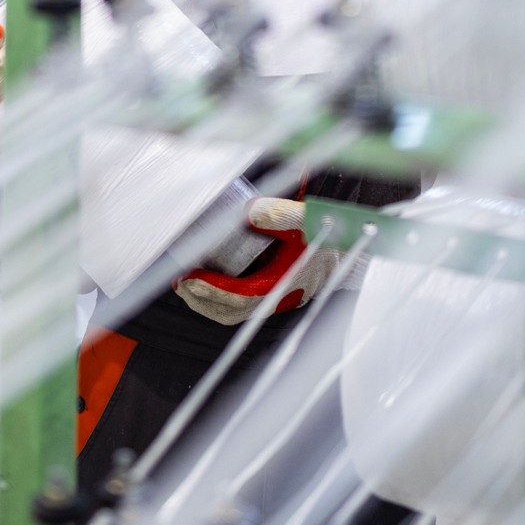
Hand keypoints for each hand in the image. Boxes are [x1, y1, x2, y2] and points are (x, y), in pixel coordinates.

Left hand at [174, 197, 340, 325]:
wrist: (344, 241)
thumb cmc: (325, 232)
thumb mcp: (303, 219)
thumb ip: (279, 214)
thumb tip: (247, 213)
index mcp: (282, 284)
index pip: (241, 297)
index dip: (213, 291)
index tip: (191, 278)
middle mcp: (276, 298)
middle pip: (232, 312)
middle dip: (202, 300)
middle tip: (181, 283)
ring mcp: (273, 298)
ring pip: (234, 311)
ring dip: (207, 301)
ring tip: (186, 284)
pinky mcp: (270, 292)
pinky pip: (239, 303)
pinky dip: (218, 296)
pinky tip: (206, 280)